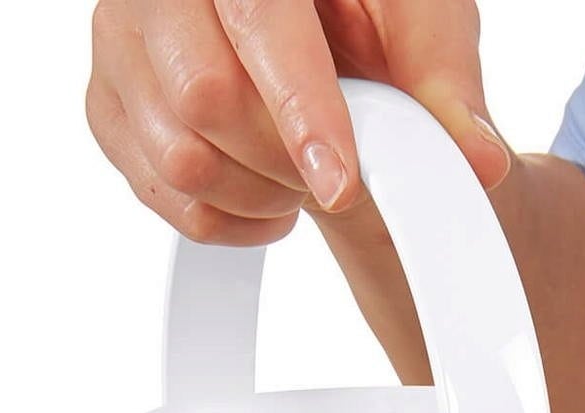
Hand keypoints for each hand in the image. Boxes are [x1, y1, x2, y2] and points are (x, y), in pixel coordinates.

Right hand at [86, 0, 510, 245]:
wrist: (311, 17)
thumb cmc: (358, 3)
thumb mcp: (416, 12)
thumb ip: (445, 76)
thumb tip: (477, 158)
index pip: (255, 21)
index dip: (300, 110)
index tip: (341, 182)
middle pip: (203, 100)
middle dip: (284, 161)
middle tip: (335, 170)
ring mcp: (120, 38)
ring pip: (178, 157)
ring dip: (257, 195)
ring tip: (301, 173)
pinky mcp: (107, 101)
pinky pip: (161, 194)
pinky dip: (226, 219)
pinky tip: (265, 190)